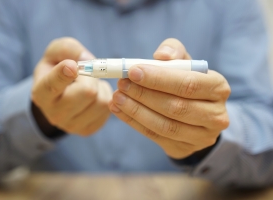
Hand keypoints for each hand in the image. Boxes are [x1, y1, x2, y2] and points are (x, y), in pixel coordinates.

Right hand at [32, 38, 112, 136]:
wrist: (59, 95)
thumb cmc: (57, 68)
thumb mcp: (56, 52)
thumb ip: (68, 49)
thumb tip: (87, 60)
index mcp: (41, 93)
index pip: (52, 85)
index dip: (63, 75)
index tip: (72, 66)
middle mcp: (54, 114)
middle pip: (87, 92)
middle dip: (92, 77)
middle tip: (86, 74)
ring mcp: (71, 125)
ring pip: (101, 101)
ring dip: (100, 88)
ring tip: (89, 85)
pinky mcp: (87, 130)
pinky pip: (107, 110)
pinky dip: (104, 98)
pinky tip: (93, 97)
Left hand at [109, 38, 229, 158]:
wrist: (197, 114)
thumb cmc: (188, 82)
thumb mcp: (185, 63)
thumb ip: (175, 52)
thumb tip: (161, 56)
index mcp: (218, 88)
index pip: (188, 84)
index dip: (159, 79)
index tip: (133, 71)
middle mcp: (216, 115)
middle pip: (176, 107)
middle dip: (144, 95)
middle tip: (122, 84)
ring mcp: (202, 137)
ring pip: (165, 126)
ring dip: (136, 111)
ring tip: (117, 98)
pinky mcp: (185, 149)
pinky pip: (156, 136)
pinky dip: (134, 123)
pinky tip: (118, 110)